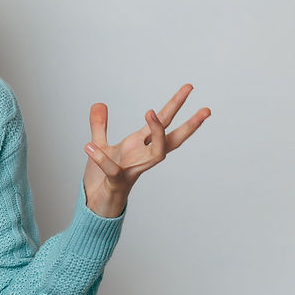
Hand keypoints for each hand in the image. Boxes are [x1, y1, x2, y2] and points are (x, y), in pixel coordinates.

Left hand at [82, 84, 209, 217]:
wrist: (94, 206)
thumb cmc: (102, 179)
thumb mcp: (100, 146)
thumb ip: (99, 126)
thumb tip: (99, 103)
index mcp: (138, 146)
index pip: (162, 123)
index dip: (174, 105)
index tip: (189, 88)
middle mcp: (141, 157)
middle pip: (172, 140)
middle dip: (189, 125)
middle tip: (206, 109)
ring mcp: (132, 171)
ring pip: (156, 155)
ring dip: (157, 133)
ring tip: (150, 111)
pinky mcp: (116, 184)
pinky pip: (113, 171)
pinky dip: (101, 159)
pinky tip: (89, 146)